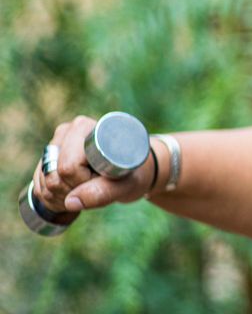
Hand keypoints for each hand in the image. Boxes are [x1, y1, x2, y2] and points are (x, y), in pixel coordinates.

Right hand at [31, 115, 154, 213]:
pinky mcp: (47, 160)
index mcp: (87, 129)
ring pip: (44, 183)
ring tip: (88, 190)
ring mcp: (55, 145)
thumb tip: (70, 202)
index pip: (69, 166)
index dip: (82, 182)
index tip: (103, 181)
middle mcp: (67, 132)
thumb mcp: (125, 185)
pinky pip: (39, 188)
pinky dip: (54, 199)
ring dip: (63, 198)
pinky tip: (74, 194)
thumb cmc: (132, 175)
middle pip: (53, 175)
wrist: (132, 172)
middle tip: (96, 187)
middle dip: (73, 191)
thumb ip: (102, 193)